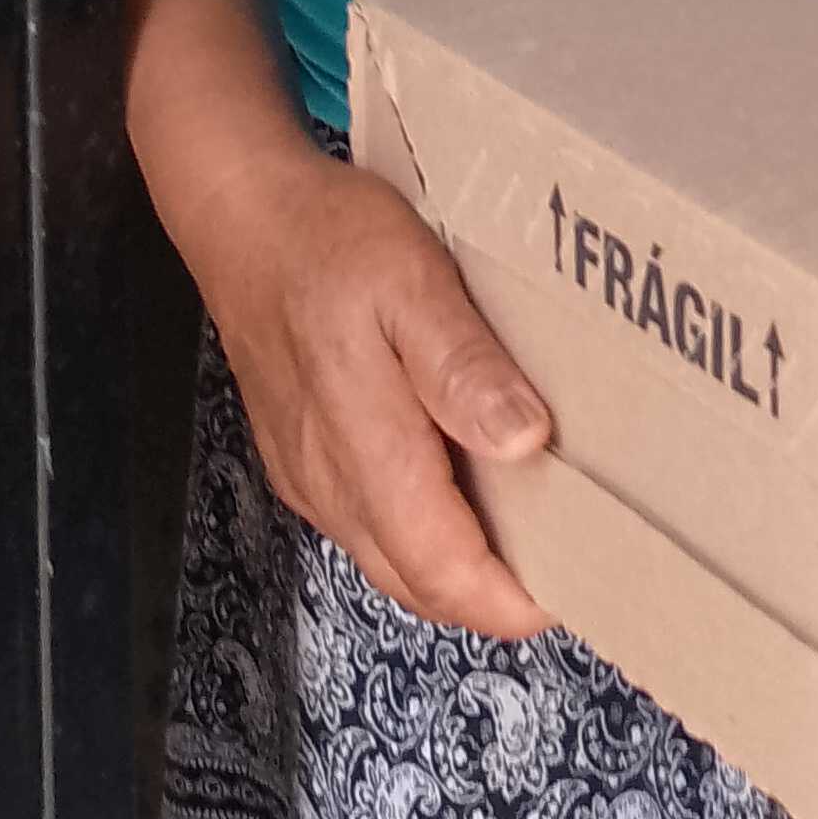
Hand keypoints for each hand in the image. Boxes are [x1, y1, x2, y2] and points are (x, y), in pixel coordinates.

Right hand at [184, 137, 555, 635]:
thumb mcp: (413, 281)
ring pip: (391, 561)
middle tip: (573, 568)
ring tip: (535, 535)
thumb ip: (462, 367)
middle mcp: (329, 483)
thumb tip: (523, 441)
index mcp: (363, 447)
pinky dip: (424, 530)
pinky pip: (370, 525)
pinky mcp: (303, 461)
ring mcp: (310, 477)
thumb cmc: (329, 240)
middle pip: (418, 582)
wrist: (241, 218)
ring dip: (459, 567)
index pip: (440, 568)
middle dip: (493, 597)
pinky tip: (468, 487)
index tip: (576, 588)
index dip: (508, 600)